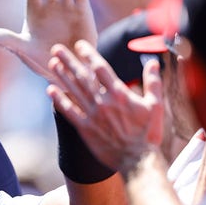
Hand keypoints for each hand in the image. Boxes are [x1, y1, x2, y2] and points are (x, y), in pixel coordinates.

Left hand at [47, 40, 163, 172]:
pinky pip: (69, 112)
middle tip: (56, 49)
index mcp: (120, 93)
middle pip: (82, 76)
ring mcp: (93, 115)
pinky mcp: (85, 128)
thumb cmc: (148, 133)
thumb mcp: (155, 105)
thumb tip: (153, 61)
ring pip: (74, 91)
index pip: (100, 68)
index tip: (79, 45)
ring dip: (62, 76)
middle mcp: (104, 102)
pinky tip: (50, 90)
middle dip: (68, 61)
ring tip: (52, 64)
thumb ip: (152, 82)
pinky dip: (59, 100)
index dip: (88, 54)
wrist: (137, 160)